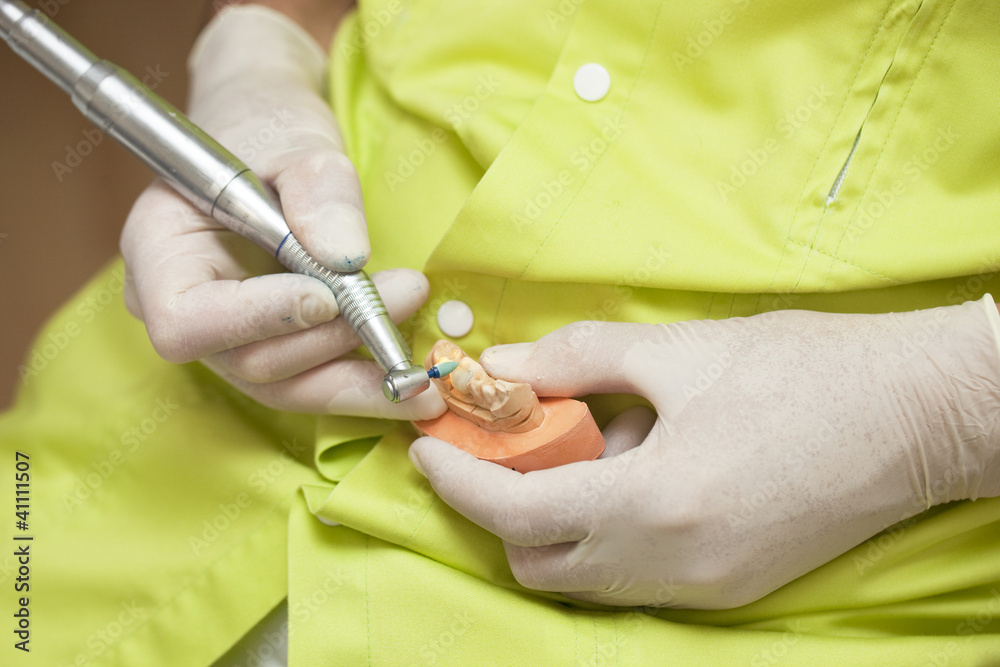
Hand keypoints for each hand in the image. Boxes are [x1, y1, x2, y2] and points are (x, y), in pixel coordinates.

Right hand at [120, 6, 443, 418]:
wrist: (272, 137)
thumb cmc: (268, 128)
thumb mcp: (295, 139)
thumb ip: (318, 190)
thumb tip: (347, 257)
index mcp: (159, 251)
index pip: (186, 318)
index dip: (256, 319)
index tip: (328, 297)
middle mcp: (182, 309)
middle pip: (247, 360)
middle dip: (333, 339)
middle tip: (407, 295)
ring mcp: (227, 337)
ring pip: (286, 385)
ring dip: (358, 375)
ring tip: (423, 363)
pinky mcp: (273, 347)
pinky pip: (313, 381)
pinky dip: (363, 384)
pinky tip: (414, 386)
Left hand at [409, 298, 999, 607]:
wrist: (918, 416)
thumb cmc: (804, 371)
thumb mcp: (681, 349)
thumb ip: (578, 359)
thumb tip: (507, 365)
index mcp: (655, 503)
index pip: (517, 512)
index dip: (459, 480)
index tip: (428, 448)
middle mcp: (672, 566)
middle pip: (539, 564)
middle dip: (500, 509)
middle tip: (502, 445)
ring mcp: (704, 588)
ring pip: (585, 578)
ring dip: (555, 521)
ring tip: (579, 446)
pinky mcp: (731, 589)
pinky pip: (634, 576)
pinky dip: (605, 533)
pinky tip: (633, 470)